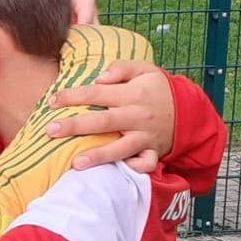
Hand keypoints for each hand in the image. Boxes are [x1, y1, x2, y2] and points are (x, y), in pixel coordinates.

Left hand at [45, 59, 174, 172]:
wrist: (190, 109)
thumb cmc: (157, 89)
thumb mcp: (145, 69)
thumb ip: (121, 68)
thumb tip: (99, 77)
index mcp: (132, 94)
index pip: (97, 93)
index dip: (72, 97)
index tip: (52, 101)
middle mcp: (137, 116)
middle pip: (103, 121)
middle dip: (75, 126)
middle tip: (50, 130)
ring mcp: (145, 136)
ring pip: (120, 148)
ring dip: (98, 156)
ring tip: (75, 163)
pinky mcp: (153, 151)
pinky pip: (145, 164)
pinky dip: (134, 169)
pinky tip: (117, 172)